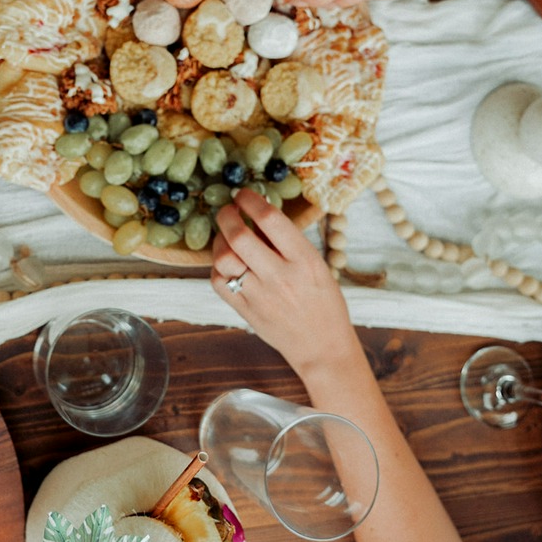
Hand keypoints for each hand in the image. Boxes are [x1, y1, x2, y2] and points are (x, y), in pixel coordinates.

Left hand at [209, 191, 355, 372]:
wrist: (322, 347)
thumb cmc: (323, 301)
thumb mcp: (315, 264)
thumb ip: (286, 240)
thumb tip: (258, 210)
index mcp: (304, 259)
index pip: (270, 219)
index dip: (251, 200)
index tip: (243, 194)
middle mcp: (280, 276)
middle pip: (240, 236)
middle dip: (227, 215)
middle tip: (228, 210)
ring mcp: (260, 296)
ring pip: (224, 259)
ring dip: (219, 241)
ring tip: (226, 238)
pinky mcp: (246, 312)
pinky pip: (219, 282)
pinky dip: (217, 267)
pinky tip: (227, 262)